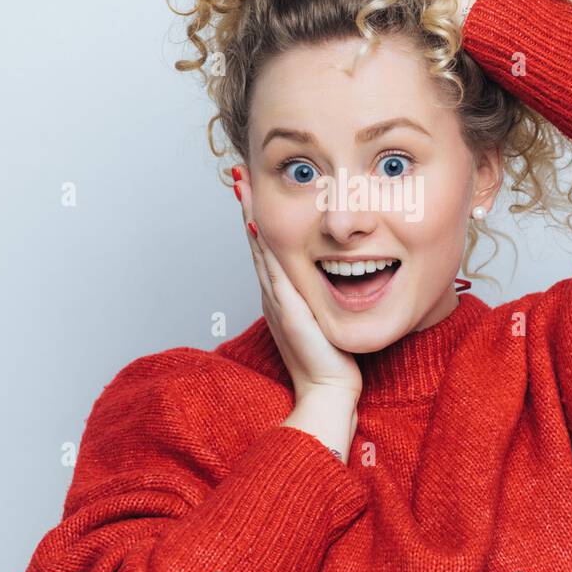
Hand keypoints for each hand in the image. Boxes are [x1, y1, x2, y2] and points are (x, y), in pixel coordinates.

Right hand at [233, 165, 362, 401]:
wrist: (328, 393)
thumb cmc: (331, 361)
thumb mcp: (323, 322)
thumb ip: (321, 302)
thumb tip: (331, 283)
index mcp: (283, 297)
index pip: (268, 250)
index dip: (258, 221)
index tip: (254, 192)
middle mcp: (275, 296)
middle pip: (258, 245)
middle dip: (248, 210)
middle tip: (240, 178)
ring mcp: (278, 302)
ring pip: (261, 253)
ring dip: (251, 220)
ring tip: (243, 190)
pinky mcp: (288, 311)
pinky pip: (273, 273)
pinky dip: (264, 248)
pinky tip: (259, 227)